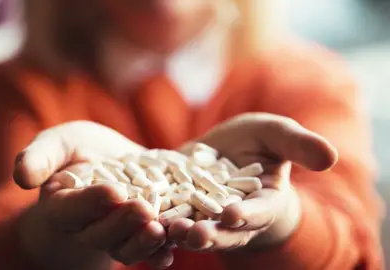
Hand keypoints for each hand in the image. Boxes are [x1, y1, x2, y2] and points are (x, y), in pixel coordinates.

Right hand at [14, 121, 173, 269]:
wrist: (106, 163)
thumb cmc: (76, 151)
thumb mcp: (57, 144)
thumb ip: (39, 157)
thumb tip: (22, 178)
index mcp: (61, 206)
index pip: (72, 209)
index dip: (91, 203)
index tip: (112, 191)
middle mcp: (87, 226)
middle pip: (102, 232)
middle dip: (122, 223)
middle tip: (142, 209)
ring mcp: (116, 233)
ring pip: (127, 246)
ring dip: (144, 242)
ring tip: (161, 230)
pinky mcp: (140, 231)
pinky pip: (150, 248)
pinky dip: (161, 250)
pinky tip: (175, 245)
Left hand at [167, 113, 337, 252]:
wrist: (227, 151)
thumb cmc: (258, 142)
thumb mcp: (276, 135)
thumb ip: (298, 145)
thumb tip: (331, 156)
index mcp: (262, 202)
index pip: (257, 212)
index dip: (247, 214)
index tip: (233, 213)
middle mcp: (234, 218)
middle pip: (223, 231)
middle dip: (210, 234)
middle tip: (195, 234)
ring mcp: (205, 216)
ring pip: (193, 230)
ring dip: (180, 233)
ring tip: (166, 230)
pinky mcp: (179, 209)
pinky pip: (169, 220)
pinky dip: (157, 222)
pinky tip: (142, 219)